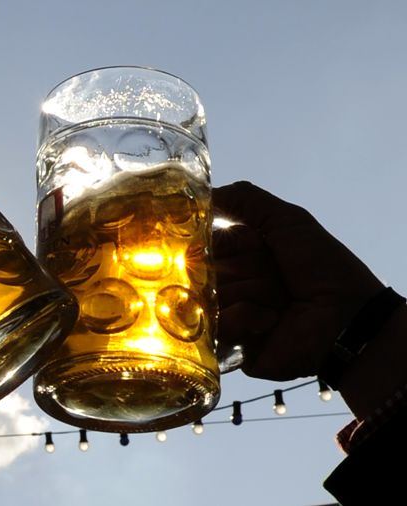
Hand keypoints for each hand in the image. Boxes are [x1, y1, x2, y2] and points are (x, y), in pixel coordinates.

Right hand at [213, 181, 383, 380]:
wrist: (347, 318)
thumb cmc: (321, 267)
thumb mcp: (288, 220)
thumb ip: (245, 200)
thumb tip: (203, 192)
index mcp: (241, 257)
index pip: (204, 244)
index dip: (217, 242)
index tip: (242, 244)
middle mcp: (232, 285)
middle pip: (203, 271)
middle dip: (238, 269)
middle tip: (269, 274)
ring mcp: (229, 317)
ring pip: (209, 298)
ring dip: (248, 293)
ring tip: (279, 301)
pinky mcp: (232, 347)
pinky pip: (219, 326)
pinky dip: (247, 318)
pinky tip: (271, 321)